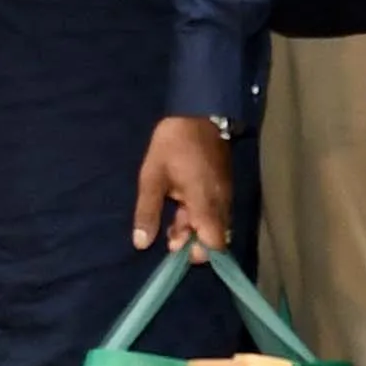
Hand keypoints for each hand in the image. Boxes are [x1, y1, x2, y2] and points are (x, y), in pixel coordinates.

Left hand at [132, 115, 233, 254]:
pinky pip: (216, 212)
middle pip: (215, 239)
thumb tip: (141, 244)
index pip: (215, 245)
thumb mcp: (152, 178)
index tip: (175, 248)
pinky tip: (181, 206)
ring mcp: (225, 195)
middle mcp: (221, 204)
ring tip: (171, 217)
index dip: (197, 253)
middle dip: (192, 242)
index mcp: (205, 203)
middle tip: (168, 234)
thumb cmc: (173, 144)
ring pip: (215, 225)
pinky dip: (200, 216)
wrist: (199, 112)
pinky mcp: (224, 187)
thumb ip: (148, 212)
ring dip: (194, 229)